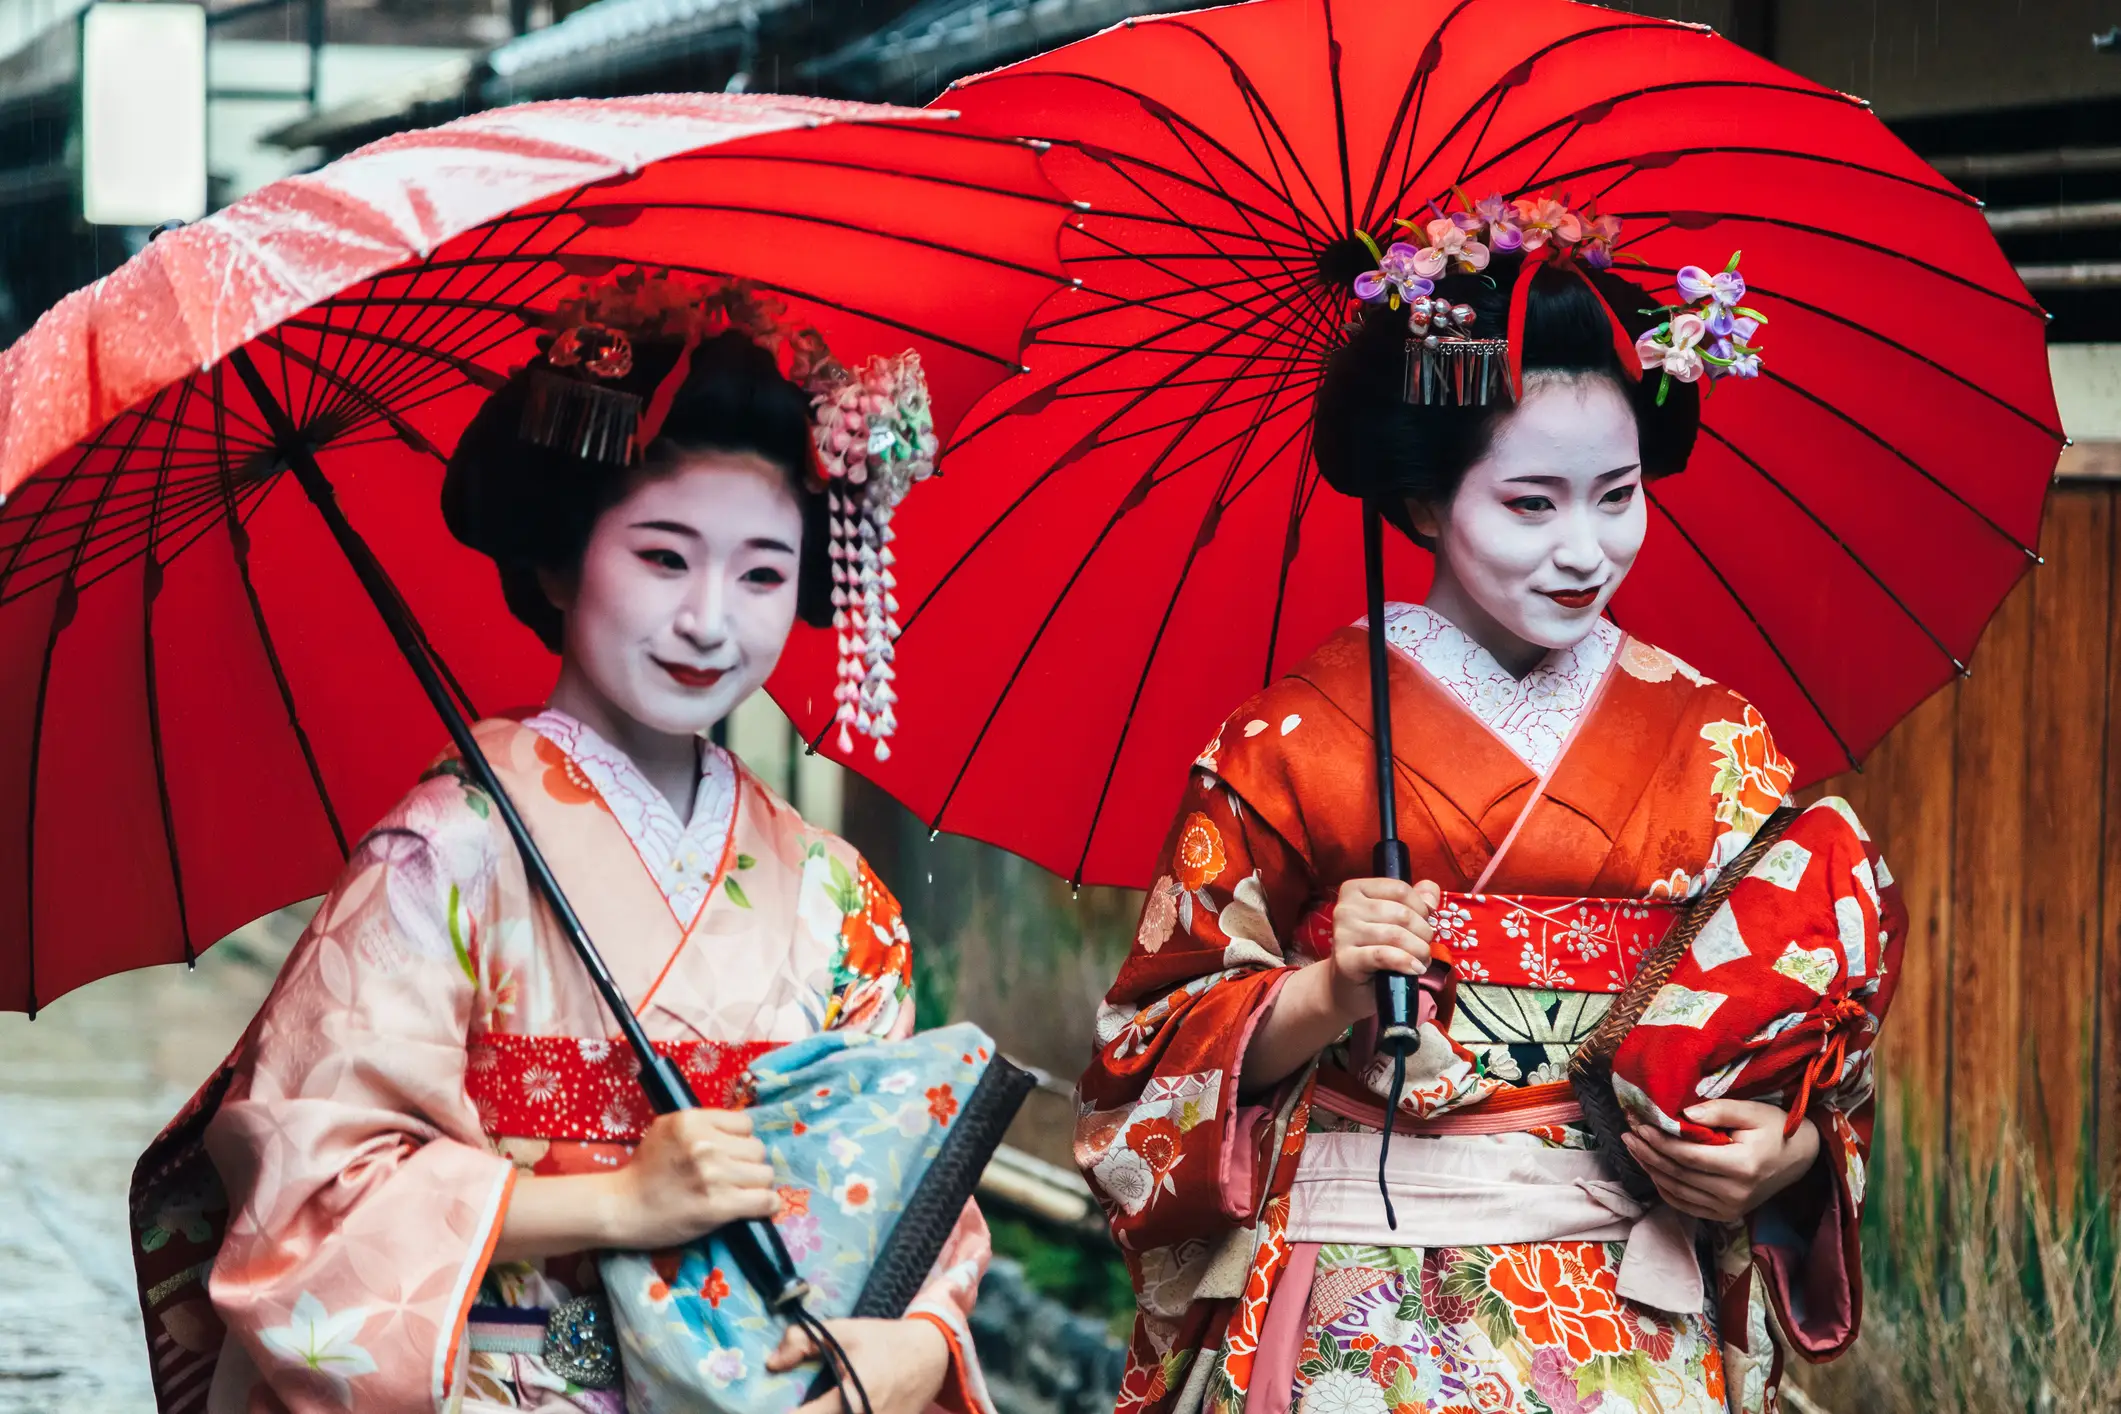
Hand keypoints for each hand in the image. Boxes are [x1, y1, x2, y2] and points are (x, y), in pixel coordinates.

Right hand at [607, 1109, 779, 1249]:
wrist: (622, 1208)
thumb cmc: (645, 1171)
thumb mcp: (667, 1130)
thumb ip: (701, 1125)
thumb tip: (740, 1130)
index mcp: (692, 1121)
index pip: (745, 1124)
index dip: (739, 1140)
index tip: (728, 1154)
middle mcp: (705, 1144)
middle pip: (757, 1149)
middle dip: (748, 1163)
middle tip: (732, 1176)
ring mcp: (714, 1175)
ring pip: (765, 1174)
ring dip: (756, 1185)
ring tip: (739, 1192)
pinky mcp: (719, 1206)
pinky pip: (765, 1201)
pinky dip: (766, 1205)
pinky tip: (755, 1207)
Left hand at [770, 1317, 951, 1413]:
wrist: (932, 1354)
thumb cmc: (884, 1341)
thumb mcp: (843, 1331)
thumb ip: (802, 1342)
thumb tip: (772, 1364)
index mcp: (851, 1399)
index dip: (784, 1413)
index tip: (766, 1405)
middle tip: (791, 1401)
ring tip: (812, 1402)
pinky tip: (829, 1406)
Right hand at [1324, 877, 1439, 1022]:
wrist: (1348, 984)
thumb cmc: (1374, 947)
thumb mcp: (1393, 919)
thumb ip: (1416, 900)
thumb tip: (1431, 898)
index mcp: (1355, 890)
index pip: (1399, 889)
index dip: (1421, 907)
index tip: (1423, 922)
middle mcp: (1345, 908)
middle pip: (1401, 913)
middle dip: (1423, 932)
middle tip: (1424, 946)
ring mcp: (1343, 934)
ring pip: (1395, 935)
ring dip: (1419, 950)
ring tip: (1422, 959)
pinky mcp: (1346, 959)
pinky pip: (1384, 955)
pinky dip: (1405, 962)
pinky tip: (1415, 969)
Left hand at [1621, 1099, 1820, 1222]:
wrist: (1800, 1159)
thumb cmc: (1776, 1129)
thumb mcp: (1752, 1111)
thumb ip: (1718, 1110)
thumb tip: (1683, 1112)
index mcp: (1741, 1167)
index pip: (1687, 1156)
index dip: (1659, 1141)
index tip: (1639, 1124)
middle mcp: (1734, 1193)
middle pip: (1677, 1174)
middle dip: (1648, 1152)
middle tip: (1628, 1133)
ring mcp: (1729, 1208)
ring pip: (1676, 1191)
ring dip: (1651, 1169)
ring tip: (1634, 1147)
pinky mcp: (1725, 1215)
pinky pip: (1685, 1205)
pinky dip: (1664, 1187)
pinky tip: (1652, 1169)